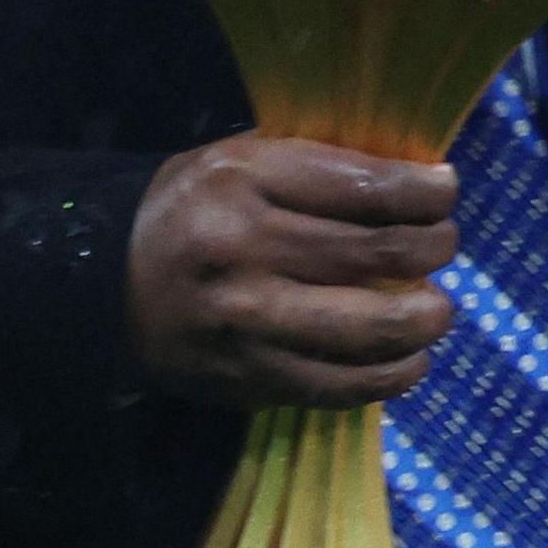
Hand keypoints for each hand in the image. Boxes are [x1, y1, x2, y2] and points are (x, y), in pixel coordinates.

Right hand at [128, 136, 462, 410]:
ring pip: (370, 327)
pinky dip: (390, 376)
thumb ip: (318, 169)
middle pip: (378, 253)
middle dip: (434, 248)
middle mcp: (248, 251)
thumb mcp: (241, 161)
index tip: (446, 191)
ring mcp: (249, 323)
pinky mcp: (248, 380)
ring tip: (438, 310)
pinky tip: (411, 361)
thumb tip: (417, 183)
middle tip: (445, 245)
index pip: (365, 187)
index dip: (425, 193)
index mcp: (247, 181)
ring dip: (425, 319)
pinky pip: (339, 385)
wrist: (101, 287)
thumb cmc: (190, 211)